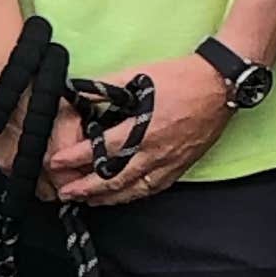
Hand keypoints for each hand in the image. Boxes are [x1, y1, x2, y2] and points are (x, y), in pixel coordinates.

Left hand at [56, 54, 232, 205]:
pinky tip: (121, 197)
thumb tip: (79, 93)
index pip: (102, 150)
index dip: (76, 158)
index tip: (55, 163)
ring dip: (107, 197)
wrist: (220, 86)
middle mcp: (155, 151)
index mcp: (144, 129)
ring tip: (87, 200)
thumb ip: (107, 88)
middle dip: (87, 188)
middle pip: (115, 179)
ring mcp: (169, 162)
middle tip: (65, 193)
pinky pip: (153, 188)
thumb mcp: (138, 76)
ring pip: (134, 189)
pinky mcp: (181, 166)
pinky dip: (133, 195)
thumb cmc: (181, 78)